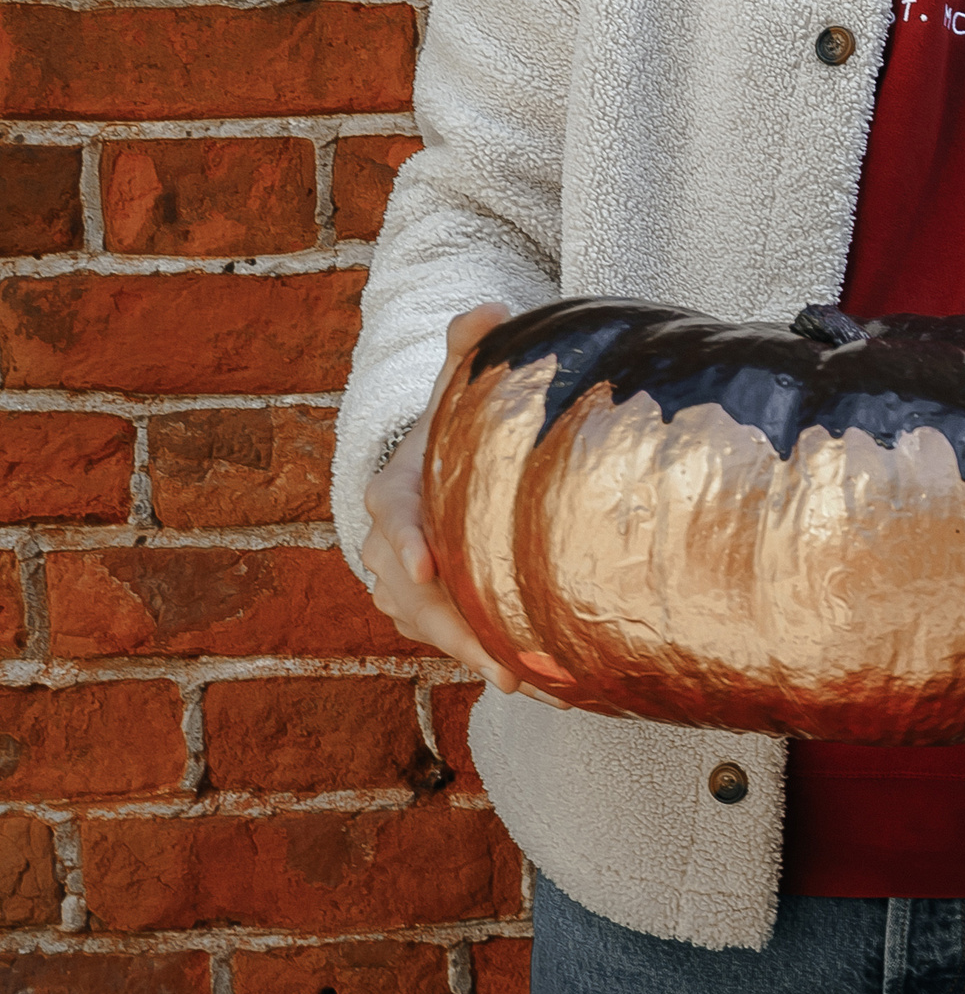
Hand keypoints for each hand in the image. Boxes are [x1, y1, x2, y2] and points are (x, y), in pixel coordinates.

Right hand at [359, 303, 521, 691]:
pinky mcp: (432, 606)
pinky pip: (453, 636)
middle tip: (501, 662)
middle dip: (451, 628)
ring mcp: (406, 582)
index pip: (394, 515)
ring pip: (431, 626)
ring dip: (476, 655)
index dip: (407, 542)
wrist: (436, 462)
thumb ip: (471, 344)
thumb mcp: (461, 380)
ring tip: (531, 684)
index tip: (424, 569)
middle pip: (412, 593)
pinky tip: (543, 684)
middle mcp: (392, 544)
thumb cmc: (455, 420)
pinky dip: (488, 658)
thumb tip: (488, 309)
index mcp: (395, 488)